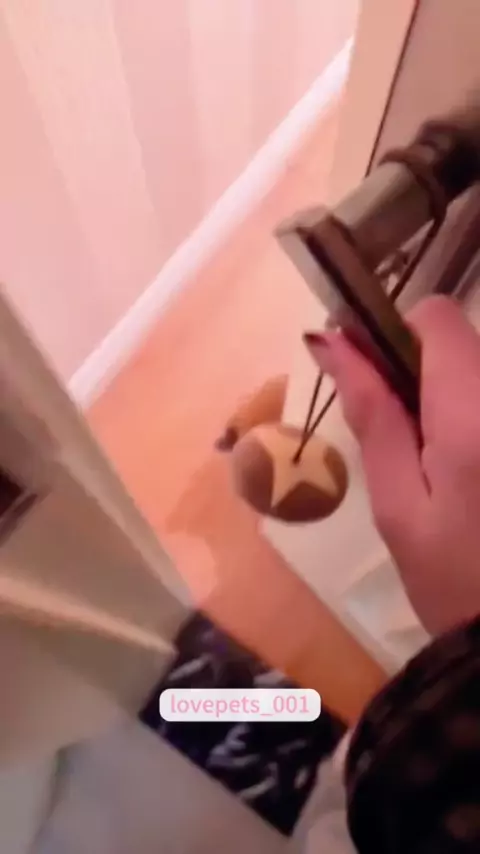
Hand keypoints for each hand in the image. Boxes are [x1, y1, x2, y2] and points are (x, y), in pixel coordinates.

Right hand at [304, 296, 479, 635]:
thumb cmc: (450, 580)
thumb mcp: (396, 502)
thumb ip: (371, 414)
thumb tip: (329, 341)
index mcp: (471, 412)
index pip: (435, 317)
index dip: (392, 332)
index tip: (367, 378)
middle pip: (458, 342)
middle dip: (416, 372)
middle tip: (397, 441)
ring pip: (475, 372)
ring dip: (442, 398)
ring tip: (433, 467)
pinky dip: (466, 419)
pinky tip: (465, 473)